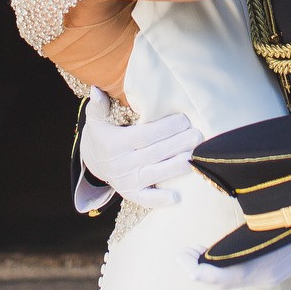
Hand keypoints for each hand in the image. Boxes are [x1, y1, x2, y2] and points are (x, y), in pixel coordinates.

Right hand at [78, 87, 201, 208]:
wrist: (93, 161)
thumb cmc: (102, 134)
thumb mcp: (96, 119)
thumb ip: (98, 105)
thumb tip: (97, 90)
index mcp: (114, 144)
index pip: (144, 136)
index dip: (164, 128)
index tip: (183, 119)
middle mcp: (121, 164)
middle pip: (154, 153)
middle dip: (177, 144)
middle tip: (197, 135)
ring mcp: (126, 181)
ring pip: (155, 174)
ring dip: (176, 167)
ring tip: (194, 157)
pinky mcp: (131, 194)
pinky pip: (146, 199)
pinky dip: (159, 199)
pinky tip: (177, 197)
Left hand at [185, 216, 290, 289]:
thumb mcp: (275, 206)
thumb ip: (251, 209)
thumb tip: (223, 188)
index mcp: (266, 261)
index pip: (224, 276)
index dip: (199, 270)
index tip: (182, 255)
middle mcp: (265, 274)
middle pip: (223, 282)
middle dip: (198, 271)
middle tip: (181, 255)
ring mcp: (268, 276)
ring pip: (228, 282)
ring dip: (206, 271)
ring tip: (191, 254)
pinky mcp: (269, 274)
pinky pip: (237, 276)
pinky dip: (219, 269)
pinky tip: (210, 254)